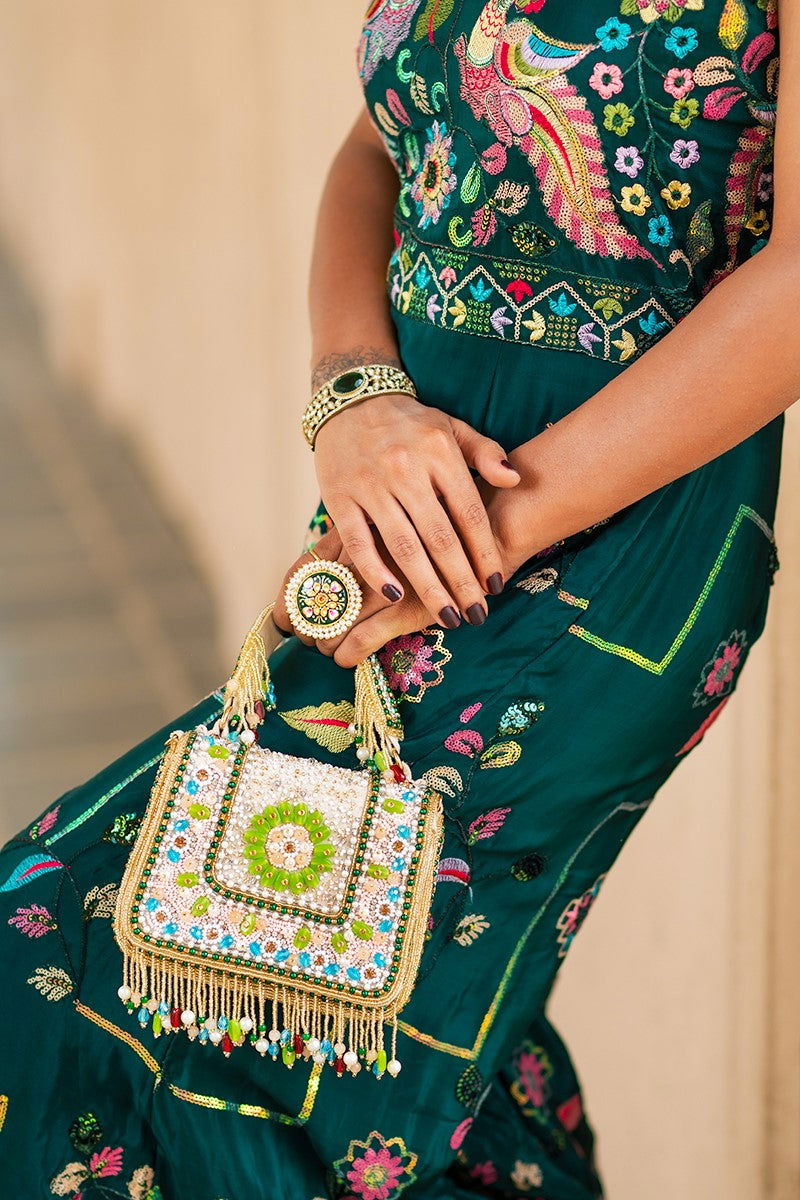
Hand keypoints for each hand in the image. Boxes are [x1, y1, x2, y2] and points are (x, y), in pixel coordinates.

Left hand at [273, 525, 515, 667]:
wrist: (496, 516)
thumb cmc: (445, 509)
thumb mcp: (396, 507)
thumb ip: (366, 529)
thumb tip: (332, 564)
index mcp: (356, 525)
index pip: (303, 568)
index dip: (288, 598)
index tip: (285, 618)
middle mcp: (361, 554)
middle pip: (312, 602)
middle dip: (304, 628)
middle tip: (306, 641)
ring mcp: (382, 581)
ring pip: (334, 623)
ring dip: (325, 643)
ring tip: (327, 651)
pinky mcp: (405, 606)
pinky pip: (363, 638)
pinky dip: (350, 652)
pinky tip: (347, 660)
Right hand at [314, 391, 519, 628]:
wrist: (351, 401)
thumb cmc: (410, 424)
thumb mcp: (452, 428)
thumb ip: (486, 453)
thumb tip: (514, 480)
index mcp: (439, 452)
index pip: (469, 513)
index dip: (485, 553)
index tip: (496, 585)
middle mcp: (405, 469)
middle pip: (440, 538)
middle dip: (461, 582)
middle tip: (476, 614)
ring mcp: (370, 484)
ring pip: (404, 546)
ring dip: (427, 587)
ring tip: (447, 616)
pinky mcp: (339, 497)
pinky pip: (359, 542)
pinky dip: (376, 571)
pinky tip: (395, 596)